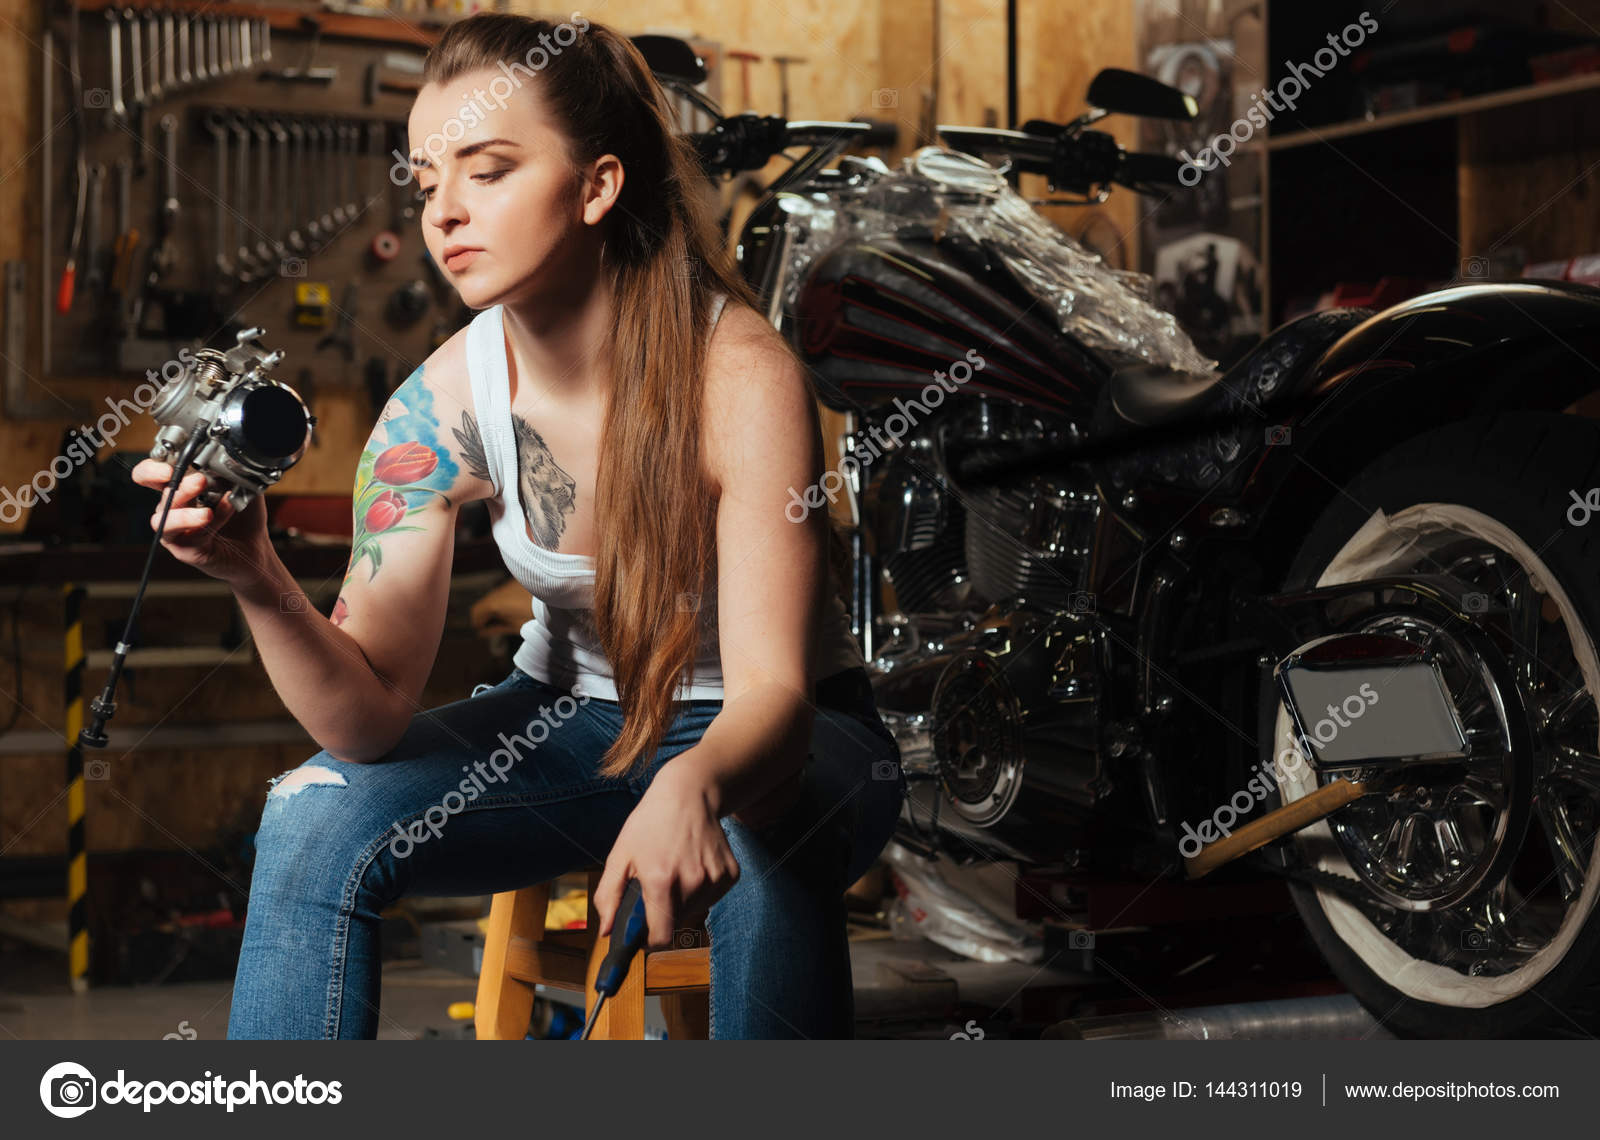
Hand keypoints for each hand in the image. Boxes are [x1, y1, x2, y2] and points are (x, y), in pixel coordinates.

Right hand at [130, 459, 270, 585]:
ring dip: (184, 513)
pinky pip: (191, 536)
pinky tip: (226, 513)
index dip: (151, 470)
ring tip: (207, 512)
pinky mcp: (186, 550)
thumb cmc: (243, 517)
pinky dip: (211, 522)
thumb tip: (228, 458)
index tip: (169, 466)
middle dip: (178, 485)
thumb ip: (230, 472)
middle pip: (160, 494)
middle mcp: (172, 509)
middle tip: (199, 481)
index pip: (150, 475)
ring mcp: (176, 531)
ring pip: (164, 519)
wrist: (255, 548)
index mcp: (179, 489)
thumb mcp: (240, 486)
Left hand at [593, 762, 740, 949]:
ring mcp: (715, 878)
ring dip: (684, 900)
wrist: (689, 793)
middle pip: (677, 923)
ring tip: (676, 869)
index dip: (650, 939)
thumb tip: (605, 931)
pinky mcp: (730, 874)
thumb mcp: (620, 854)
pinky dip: (702, 889)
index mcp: (661, 880)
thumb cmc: (650, 823)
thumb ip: (609, 896)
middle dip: (665, 912)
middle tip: (658, 885)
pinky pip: (713, 897)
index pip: (661, 937)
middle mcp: (692, 882)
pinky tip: (694, 864)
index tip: (645, 932)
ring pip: (696, 910)